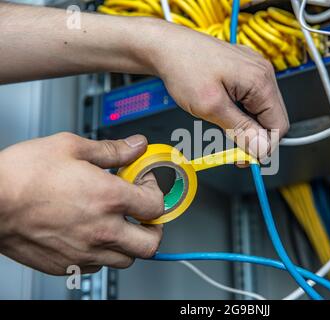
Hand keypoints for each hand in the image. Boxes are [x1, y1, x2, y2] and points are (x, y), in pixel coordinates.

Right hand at [0, 133, 163, 274]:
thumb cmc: (23, 175)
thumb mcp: (71, 147)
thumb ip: (112, 150)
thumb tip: (136, 146)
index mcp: (109, 199)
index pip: (156, 206)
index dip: (155, 192)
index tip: (143, 184)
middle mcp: (102, 230)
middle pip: (150, 243)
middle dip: (153, 227)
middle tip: (143, 214)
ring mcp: (85, 251)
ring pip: (126, 259)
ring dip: (129, 242)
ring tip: (116, 223)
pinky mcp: (66, 265)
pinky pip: (98, 266)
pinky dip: (102, 253)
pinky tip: (91, 235)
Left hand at [138, 20, 289, 158]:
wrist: (167, 46)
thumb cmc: (184, 67)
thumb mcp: (211, 106)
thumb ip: (240, 129)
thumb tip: (262, 149)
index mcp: (260, 80)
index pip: (279, 125)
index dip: (264, 146)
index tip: (246, 159)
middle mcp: (263, 72)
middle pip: (272, 117)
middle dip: (255, 137)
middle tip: (234, 150)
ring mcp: (254, 69)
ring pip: (261, 109)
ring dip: (246, 124)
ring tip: (223, 127)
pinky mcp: (244, 70)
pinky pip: (252, 98)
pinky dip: (241, 111)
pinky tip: (224, 112)